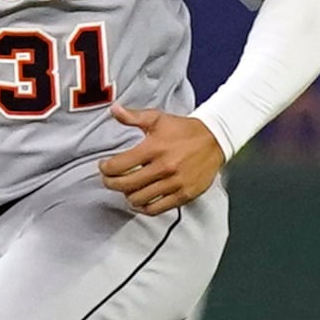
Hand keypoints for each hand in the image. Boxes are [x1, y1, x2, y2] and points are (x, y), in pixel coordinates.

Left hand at [96, 105, 223, 215]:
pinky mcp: (184, 195)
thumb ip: (133, 117)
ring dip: (127, 195)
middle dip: (110, 183)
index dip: (105, 169)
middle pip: (125, 185)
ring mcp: (174, 183)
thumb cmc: (184, 130)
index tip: (104, 167)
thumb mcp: (158, 118)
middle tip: (109, 180)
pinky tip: (141, 200)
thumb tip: (114, 110)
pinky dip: (144, 207)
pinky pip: (156, 209)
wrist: (215, 139)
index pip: (119, 165)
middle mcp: (164, 167)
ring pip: (139, 199)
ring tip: (127, 188)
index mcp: (154, 148)